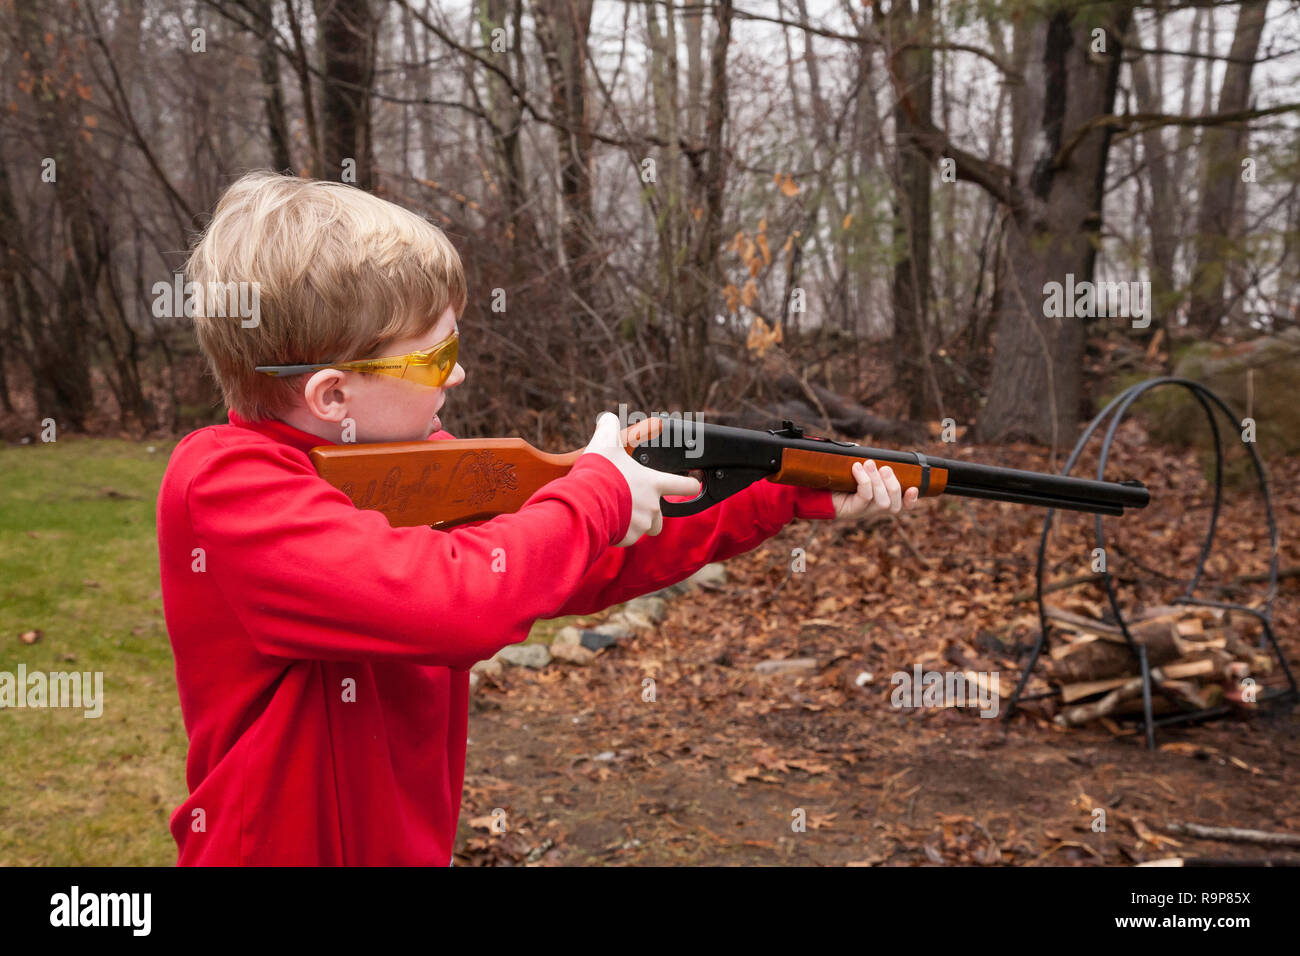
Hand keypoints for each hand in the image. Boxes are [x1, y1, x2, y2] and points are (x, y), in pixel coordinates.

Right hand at [582, 412, 701, 546]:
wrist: (584, 501)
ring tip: (619, 512)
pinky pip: (628, 537)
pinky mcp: (627, 538)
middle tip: (635, 501)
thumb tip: (607, 418)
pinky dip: (620, 532)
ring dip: (637, 522)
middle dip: (653, 510)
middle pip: (663, 515)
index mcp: (654, 483)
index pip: (687, 487)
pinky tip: (607, 520)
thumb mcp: (605, 442)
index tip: (693, 483)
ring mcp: (641, 524)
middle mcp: (653, 506)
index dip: (692, 485)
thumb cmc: (600, 472)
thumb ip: (610, 428)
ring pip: (646, 528)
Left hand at [831, 460, 919, 519]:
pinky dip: (864, 480)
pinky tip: (856, 468)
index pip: (901, 506)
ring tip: (868, 464)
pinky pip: (865, 496)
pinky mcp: (852, 510)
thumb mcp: (855, 472)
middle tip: (885, 468)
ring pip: (882, 502)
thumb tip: (869, 456)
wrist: (814, 490)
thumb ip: (866, 465)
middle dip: (893, 484)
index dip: (911, 500)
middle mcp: (873, 509)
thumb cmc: (836, 479)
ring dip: (878, 481)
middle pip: (894, 505)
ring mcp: (863, 512)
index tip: (914, 488)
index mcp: (879, 500)